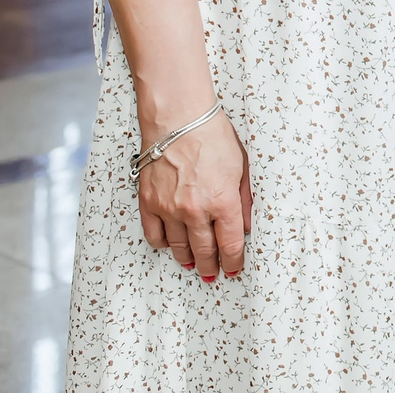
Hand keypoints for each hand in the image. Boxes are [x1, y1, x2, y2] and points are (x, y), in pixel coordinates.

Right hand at [137, 109, 251, 280]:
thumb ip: (245, 199)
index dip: (234, 261)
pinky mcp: (149, 203)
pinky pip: (154, 235)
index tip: (235, 268)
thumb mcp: (242, 166)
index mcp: (222, 201)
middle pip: (204, 251)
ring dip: (189, 260)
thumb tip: (246, 226)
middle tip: (214, 274)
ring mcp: (169, 209)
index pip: (230, 244)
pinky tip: (172, 246)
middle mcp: (195, 210)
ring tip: (195, 266)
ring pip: (179, 247)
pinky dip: (164, 244)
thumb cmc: (214, 137)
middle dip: (212, 266)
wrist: (179, 119)